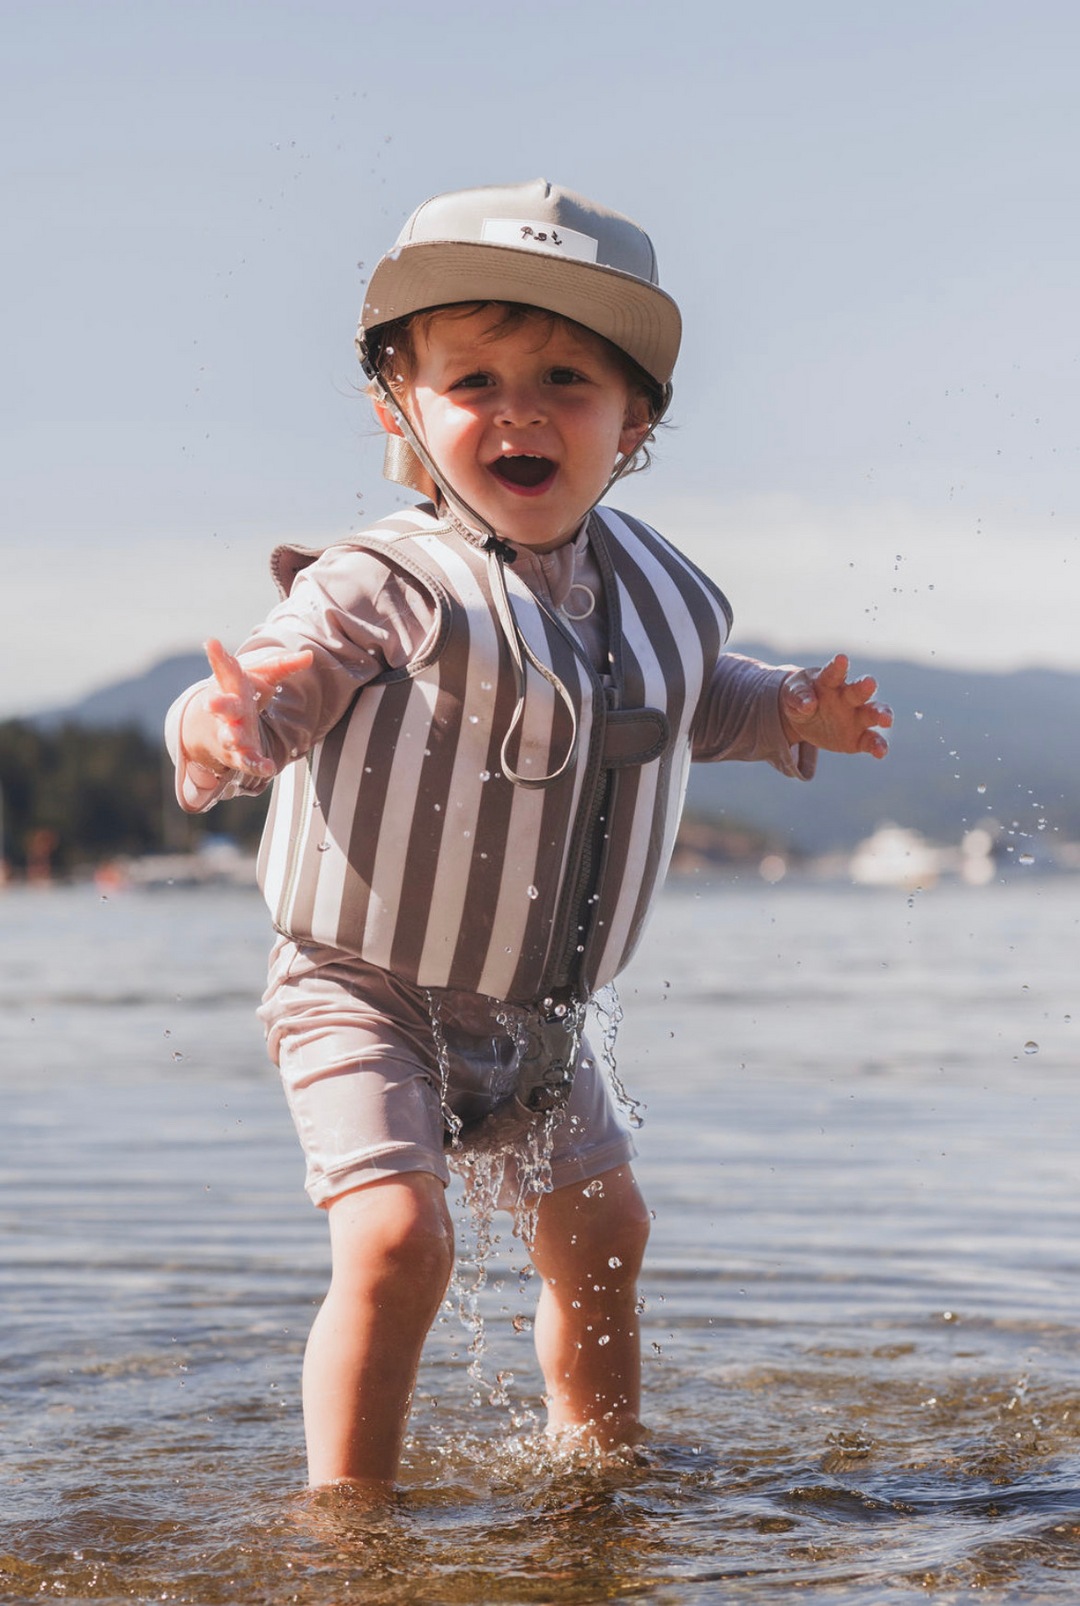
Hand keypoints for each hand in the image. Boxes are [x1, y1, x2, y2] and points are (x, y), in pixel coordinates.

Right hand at [193, 638, 312, 778]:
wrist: (214, 726)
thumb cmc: (242, 694)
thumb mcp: (260, 677)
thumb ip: (284, 666)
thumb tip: (310, 655)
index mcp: (231, 686)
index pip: (224, 669)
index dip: (218, 657)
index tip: (212, 642)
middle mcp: (227, 710)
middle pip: (222, 706)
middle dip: (218, 705)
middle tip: (211, 703)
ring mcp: (230, 732)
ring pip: (229, 737)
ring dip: (231, 738)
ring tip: (233, 738)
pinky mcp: (239, 753)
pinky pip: (247, 761)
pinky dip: (257, 765)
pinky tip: (268, 768)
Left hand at [779, 653, 891, 758]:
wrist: (805, 716)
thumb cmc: (800, 697)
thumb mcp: (791, 695)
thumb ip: (798, 697)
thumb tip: (807, 705)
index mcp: (829, 682)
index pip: (833, 673)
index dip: (837, 667)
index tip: (841, 659)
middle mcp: (847, 697)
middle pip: (858, 691)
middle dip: (864, 687)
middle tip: (869, 682)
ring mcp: (855, 717)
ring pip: (872, 713)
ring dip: (881, 714)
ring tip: (886, 720)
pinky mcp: (858, 738)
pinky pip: (870, 741)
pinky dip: (877, 746)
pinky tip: (880, 752)